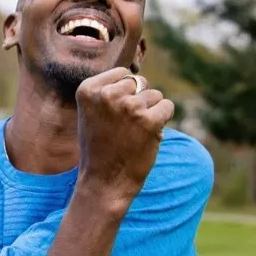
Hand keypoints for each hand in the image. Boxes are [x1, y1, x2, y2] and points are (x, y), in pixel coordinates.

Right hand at [74, 68, 174, 206]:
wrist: (103, 181)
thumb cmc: (99, 147)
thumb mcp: (91, 113)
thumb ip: (107, 91)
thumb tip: (136, 77)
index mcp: (88, 90)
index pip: (121, 74)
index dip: (123, 93)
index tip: (112, 115)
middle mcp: (107, 94)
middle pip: (139, 82)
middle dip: (137, 100)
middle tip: (123, 126)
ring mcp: (129, 107)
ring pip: (155, 95)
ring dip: (150, 112)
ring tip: (133, 132)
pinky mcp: (149, 120)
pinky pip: (167, 107)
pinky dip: (162, 120)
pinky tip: (148, 135)